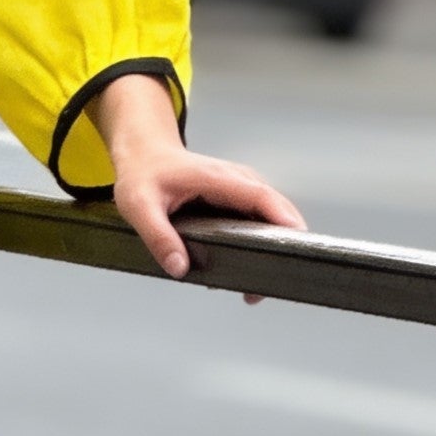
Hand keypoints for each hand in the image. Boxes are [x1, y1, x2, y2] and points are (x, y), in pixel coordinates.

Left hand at [111, 144, 305, 279]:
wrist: (144, 153)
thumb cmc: (143, 174)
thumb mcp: (139, 206)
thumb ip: (158, 237)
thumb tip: (179, 268)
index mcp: (217, 178)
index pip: (261, 197)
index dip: (282, 220)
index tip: (296, 244)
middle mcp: (236, 180)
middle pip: (276, 208)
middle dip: (283, 242)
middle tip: (273, 281)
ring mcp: (241, 187)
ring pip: (272, 215)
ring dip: (274, 243)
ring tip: (259, 283)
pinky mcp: (238, 197)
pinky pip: (260, 217)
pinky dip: (262, 238)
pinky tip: (248, 264)